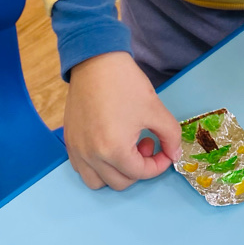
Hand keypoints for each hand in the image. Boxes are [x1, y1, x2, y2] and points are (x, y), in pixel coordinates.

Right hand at [64, 51, 181, 189]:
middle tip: (146, 142)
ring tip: (126, 146)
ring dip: (116, 172)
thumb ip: (170, 136)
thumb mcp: (155, 109)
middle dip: (139, 167)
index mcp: (114, 150)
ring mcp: (77, 150)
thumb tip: (174, 154)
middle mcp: (91, 156)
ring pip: (97, 181)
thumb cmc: (126, 84)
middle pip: (120, 182)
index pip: (140, 173)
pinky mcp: (69, 141)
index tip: (165, 150)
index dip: (158, 164)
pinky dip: (97, 166)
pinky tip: (109, 144)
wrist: (96, 61)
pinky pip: (82, 168)